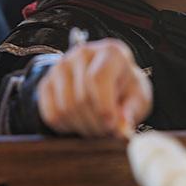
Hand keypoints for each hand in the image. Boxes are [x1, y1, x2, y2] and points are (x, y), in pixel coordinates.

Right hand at [37, 39, 151, 136]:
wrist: (110, 83)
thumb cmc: (126, 89)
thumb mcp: (138, 98)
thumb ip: (132, 111)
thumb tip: (122, 126)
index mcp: (110, 52)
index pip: (97, 78)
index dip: (103, 107)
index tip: (112, 125)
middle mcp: (82, 53)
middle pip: (81, 97)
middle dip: (96, 123)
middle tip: (107, 133)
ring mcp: (60, 66)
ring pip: (65, 108)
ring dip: (82, 127)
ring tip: (96, 129)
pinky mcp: (46, 83)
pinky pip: (51, 114)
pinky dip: (66, 127)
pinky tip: (80, 124)